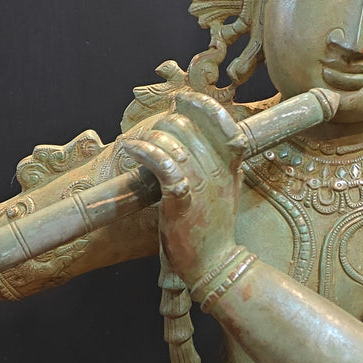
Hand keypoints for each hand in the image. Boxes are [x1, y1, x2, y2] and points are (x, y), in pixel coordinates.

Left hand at [115, 91, 247, 286]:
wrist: (214, 264)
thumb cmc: (212, 227)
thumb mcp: (225, 189)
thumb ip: (218, 162)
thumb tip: (198, 135)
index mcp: (231, 165)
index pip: (223, 121)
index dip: (201, 104)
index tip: (182, 99)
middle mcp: (219, 171)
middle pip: (187, 127)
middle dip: (163, 126)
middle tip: (150, 140)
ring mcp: (202, 185)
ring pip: (172, 142)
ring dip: (148, 139)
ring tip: (135, 148)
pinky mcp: (182, 201)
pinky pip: (162, 163)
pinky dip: (144, 151)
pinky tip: (132, 150)